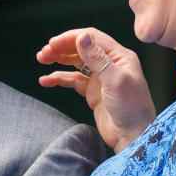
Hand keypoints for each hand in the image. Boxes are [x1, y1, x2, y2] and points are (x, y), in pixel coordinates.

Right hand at [37, 28, 155, 152]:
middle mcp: (110, 64)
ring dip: (59, 60)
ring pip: (75, 62)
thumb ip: (97, 58)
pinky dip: (59, 78)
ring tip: (42, 60)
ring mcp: (101, 78)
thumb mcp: (115, 80)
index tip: (53, 43)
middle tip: (44, 53)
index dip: (71, 38)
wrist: (134, 137)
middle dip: (61, 48)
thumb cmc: (132, 109)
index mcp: (119, 56)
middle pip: (81, 48)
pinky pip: (73, 80)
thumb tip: (82, 37)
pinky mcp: (93, 92)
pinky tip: (47, 80)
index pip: (92, 38)